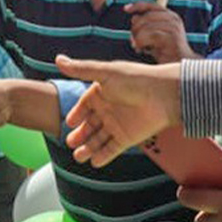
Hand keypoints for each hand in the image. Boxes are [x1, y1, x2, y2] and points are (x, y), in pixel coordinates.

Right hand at [56, 55, 180, 165]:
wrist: (163, 95)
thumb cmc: (135, 80)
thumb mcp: (105, 73)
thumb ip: (80, 70)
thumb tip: (58, 59)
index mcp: (102, 93)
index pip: (84, 106)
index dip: (76, 114)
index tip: (68, 122)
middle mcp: (109, 110)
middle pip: (89, 125)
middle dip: (79, 135)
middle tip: (70, 142)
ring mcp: (117, 125)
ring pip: (98, 140)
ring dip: (88, 148)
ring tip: (79, 156)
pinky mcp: (127, 138)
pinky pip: (111, 150)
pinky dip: (103, 157)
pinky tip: (94, 162)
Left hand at [126, 2, 198, 62]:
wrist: (181, 64)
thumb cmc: (166, 51)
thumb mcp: (154, 37)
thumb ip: (145, 26)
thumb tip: (134, 18)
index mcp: (171, 16)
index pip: (151, 5)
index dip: (138, 6)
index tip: (125, 9)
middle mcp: (173, 19)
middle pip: (145, 17)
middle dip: (135, 29)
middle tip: (133, 41)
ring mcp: (173, 28)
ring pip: (145, 27)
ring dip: (137, 38)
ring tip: (139, 48)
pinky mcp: (171, 37)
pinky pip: (148, 36)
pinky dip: (141, 44)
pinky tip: (143, 51)